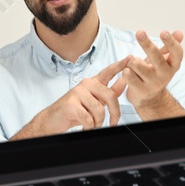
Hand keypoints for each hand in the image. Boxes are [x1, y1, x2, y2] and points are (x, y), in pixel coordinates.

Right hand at [11, 57, 127, 138]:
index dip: (120, 65)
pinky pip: (89, 118)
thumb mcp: (94, 100)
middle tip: (113, 123)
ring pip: (99, 110)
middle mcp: (86, 84)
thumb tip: (124, 81)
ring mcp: (77, 92)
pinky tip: (85, 126)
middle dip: (115, 113)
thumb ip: (109, 91)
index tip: (131, 58)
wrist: (53, 120)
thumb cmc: (75, 110)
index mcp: (93, 83)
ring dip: (98, 122)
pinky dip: (89, 126)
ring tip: (92, 125)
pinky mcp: (71, 103)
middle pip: (110, 96)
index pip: (108, 71)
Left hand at [120, 30, 184, 109]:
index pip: (176, 52)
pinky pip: (127, 73)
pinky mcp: (140, 90)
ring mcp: (153, 83)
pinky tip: (129, 74)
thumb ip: (170, 46)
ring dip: (131, 62)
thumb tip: (180, 32)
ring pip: (136, 63)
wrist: (150, 99)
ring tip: (134, 65)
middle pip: (156, 56)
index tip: (164, 32)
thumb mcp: (164, 60)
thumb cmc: (155, 74)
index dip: (171, 42)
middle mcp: (165, 75)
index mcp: (173, 65)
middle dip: (146, 43)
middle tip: (140, 32)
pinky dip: (125, 71)